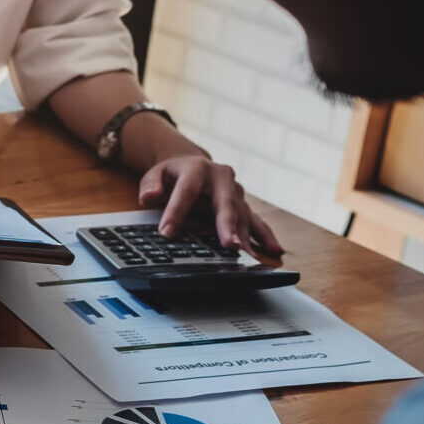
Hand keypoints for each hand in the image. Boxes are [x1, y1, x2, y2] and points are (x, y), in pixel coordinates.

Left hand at [139, 155, 283, 259]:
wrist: (194, 165)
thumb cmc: (173, 174)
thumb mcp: (156, 174)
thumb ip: (150, 184)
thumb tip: (148, 196)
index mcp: (198, 168)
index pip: (187, 190)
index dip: (177, 211)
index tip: (167, 232)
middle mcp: (222, 179)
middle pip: (225, 203)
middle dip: (227, 225)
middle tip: (229, 245)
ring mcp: (235, 194)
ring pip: (242, 216)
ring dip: (246, 237)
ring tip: (249, 257)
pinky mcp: (243, 207)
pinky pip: (256, 222)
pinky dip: (265, 237)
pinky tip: (274, 251)